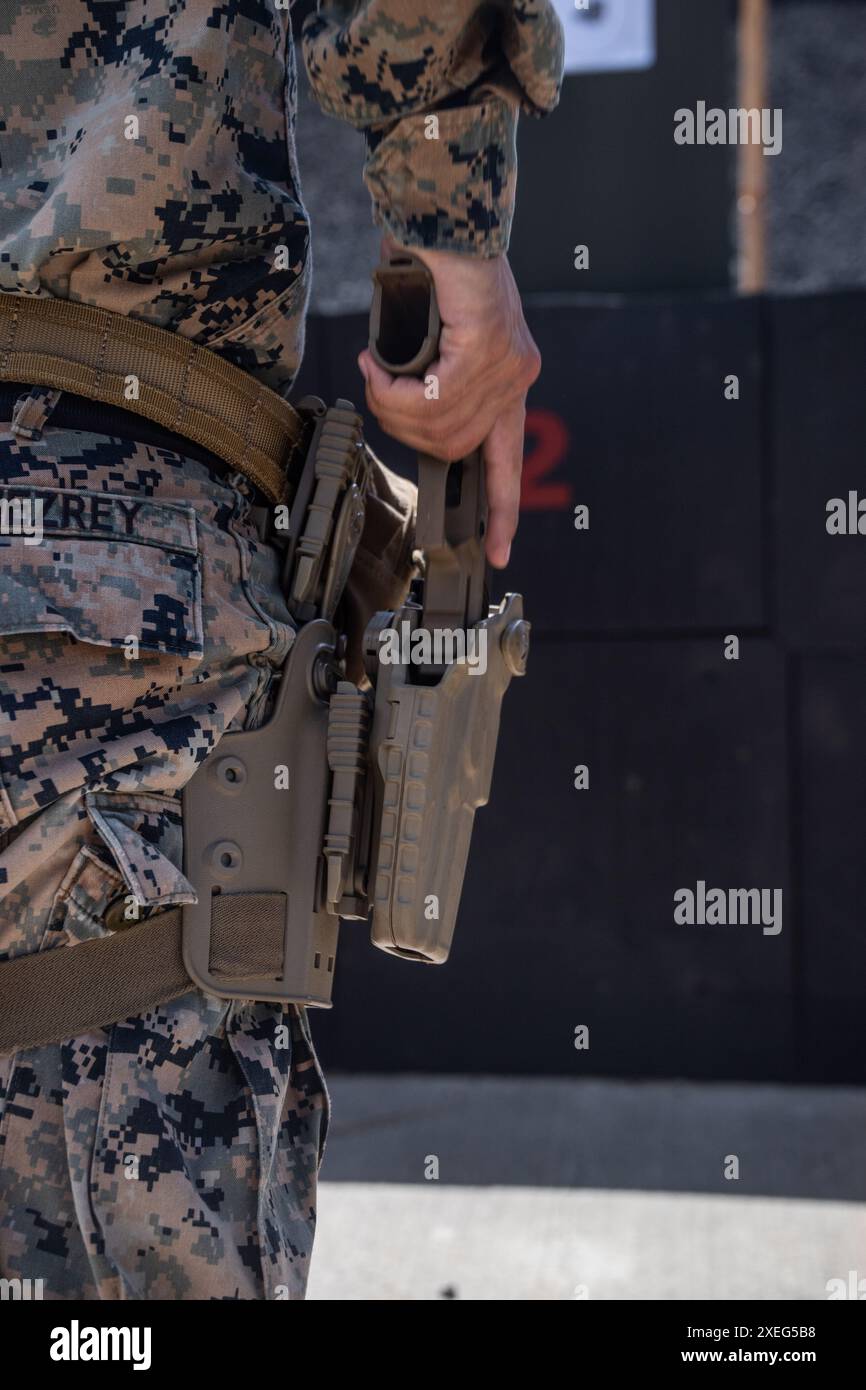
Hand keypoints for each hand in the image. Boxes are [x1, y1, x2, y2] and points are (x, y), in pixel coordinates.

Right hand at [358, 239, 540, 567]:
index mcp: (510, 380)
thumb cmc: (439, 266)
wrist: (448, 214)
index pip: (510, 461)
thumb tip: (402, 400)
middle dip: (403, 430)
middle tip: (378, 391)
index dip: (502, 511)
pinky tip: (378, 367)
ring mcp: (504, 364)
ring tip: (376, 373)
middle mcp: (516, 377)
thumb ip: (431, 375)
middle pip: (453, 446)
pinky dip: (393, 389)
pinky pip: (430, 397)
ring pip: (436, 425)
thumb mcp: (439, 335)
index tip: (497, 552)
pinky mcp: (485, 348)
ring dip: (391, 407)